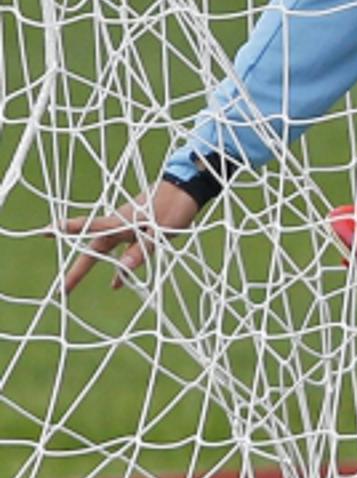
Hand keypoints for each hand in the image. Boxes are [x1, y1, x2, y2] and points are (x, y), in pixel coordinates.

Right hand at [58, 180, 198, 292]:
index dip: (69, 230)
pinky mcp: (139, 230)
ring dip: (92, 266)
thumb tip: (121, 271)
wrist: (188, 187)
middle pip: (93, 250)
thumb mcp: (160, 232)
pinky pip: (123, 251)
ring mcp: (128, 227)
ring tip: (74, 283)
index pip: (90, 228)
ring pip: (104, 251)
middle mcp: (120, 225)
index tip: (46, 231)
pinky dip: (118, 266)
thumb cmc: (174, 207)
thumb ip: (140, 250)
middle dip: (78, 270)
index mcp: (121, 223)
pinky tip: (117, 283)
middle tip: (61, 289)